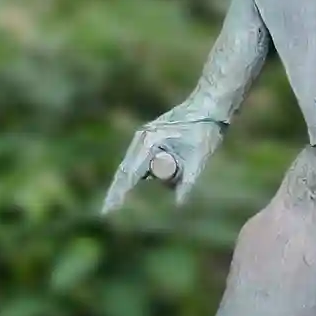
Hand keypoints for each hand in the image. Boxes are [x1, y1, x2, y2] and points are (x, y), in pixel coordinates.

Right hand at [101, 108, 225, 212]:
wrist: (209, 104)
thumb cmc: (205, 130)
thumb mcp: (199, 158)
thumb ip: (188, 182)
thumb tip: (179, 205)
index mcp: (149, 143)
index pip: (130, 174)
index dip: (118, 194)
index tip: (108, 210)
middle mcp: (142, 138)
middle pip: (126, 170)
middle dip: (118, 190)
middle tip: (107, 211)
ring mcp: (144, 136)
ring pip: (133, 165)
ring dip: (134, 180)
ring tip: (138, 187)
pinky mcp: (150, 137)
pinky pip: (140, 159)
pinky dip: (141, 172)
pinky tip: (144, 179)